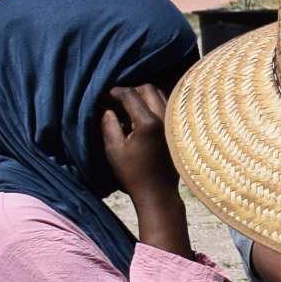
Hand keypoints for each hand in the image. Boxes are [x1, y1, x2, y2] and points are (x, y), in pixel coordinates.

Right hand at [100, 82, 180, 200]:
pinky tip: (138, 119)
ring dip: (142, 97)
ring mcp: (174, 123)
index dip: (113, 92)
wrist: (158, 193)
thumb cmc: (133, 174)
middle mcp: (165, 118)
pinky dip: (152, 106)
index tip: (103, 97)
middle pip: (147, 88)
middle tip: (114, 103)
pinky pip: (165, 106)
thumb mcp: (114, 149)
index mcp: (148, 123)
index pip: (130, 94)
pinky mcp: (177, 129)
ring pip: (159, 95)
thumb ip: (108, 124)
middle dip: (129, 91)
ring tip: (125, 111)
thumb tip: (106, 107)